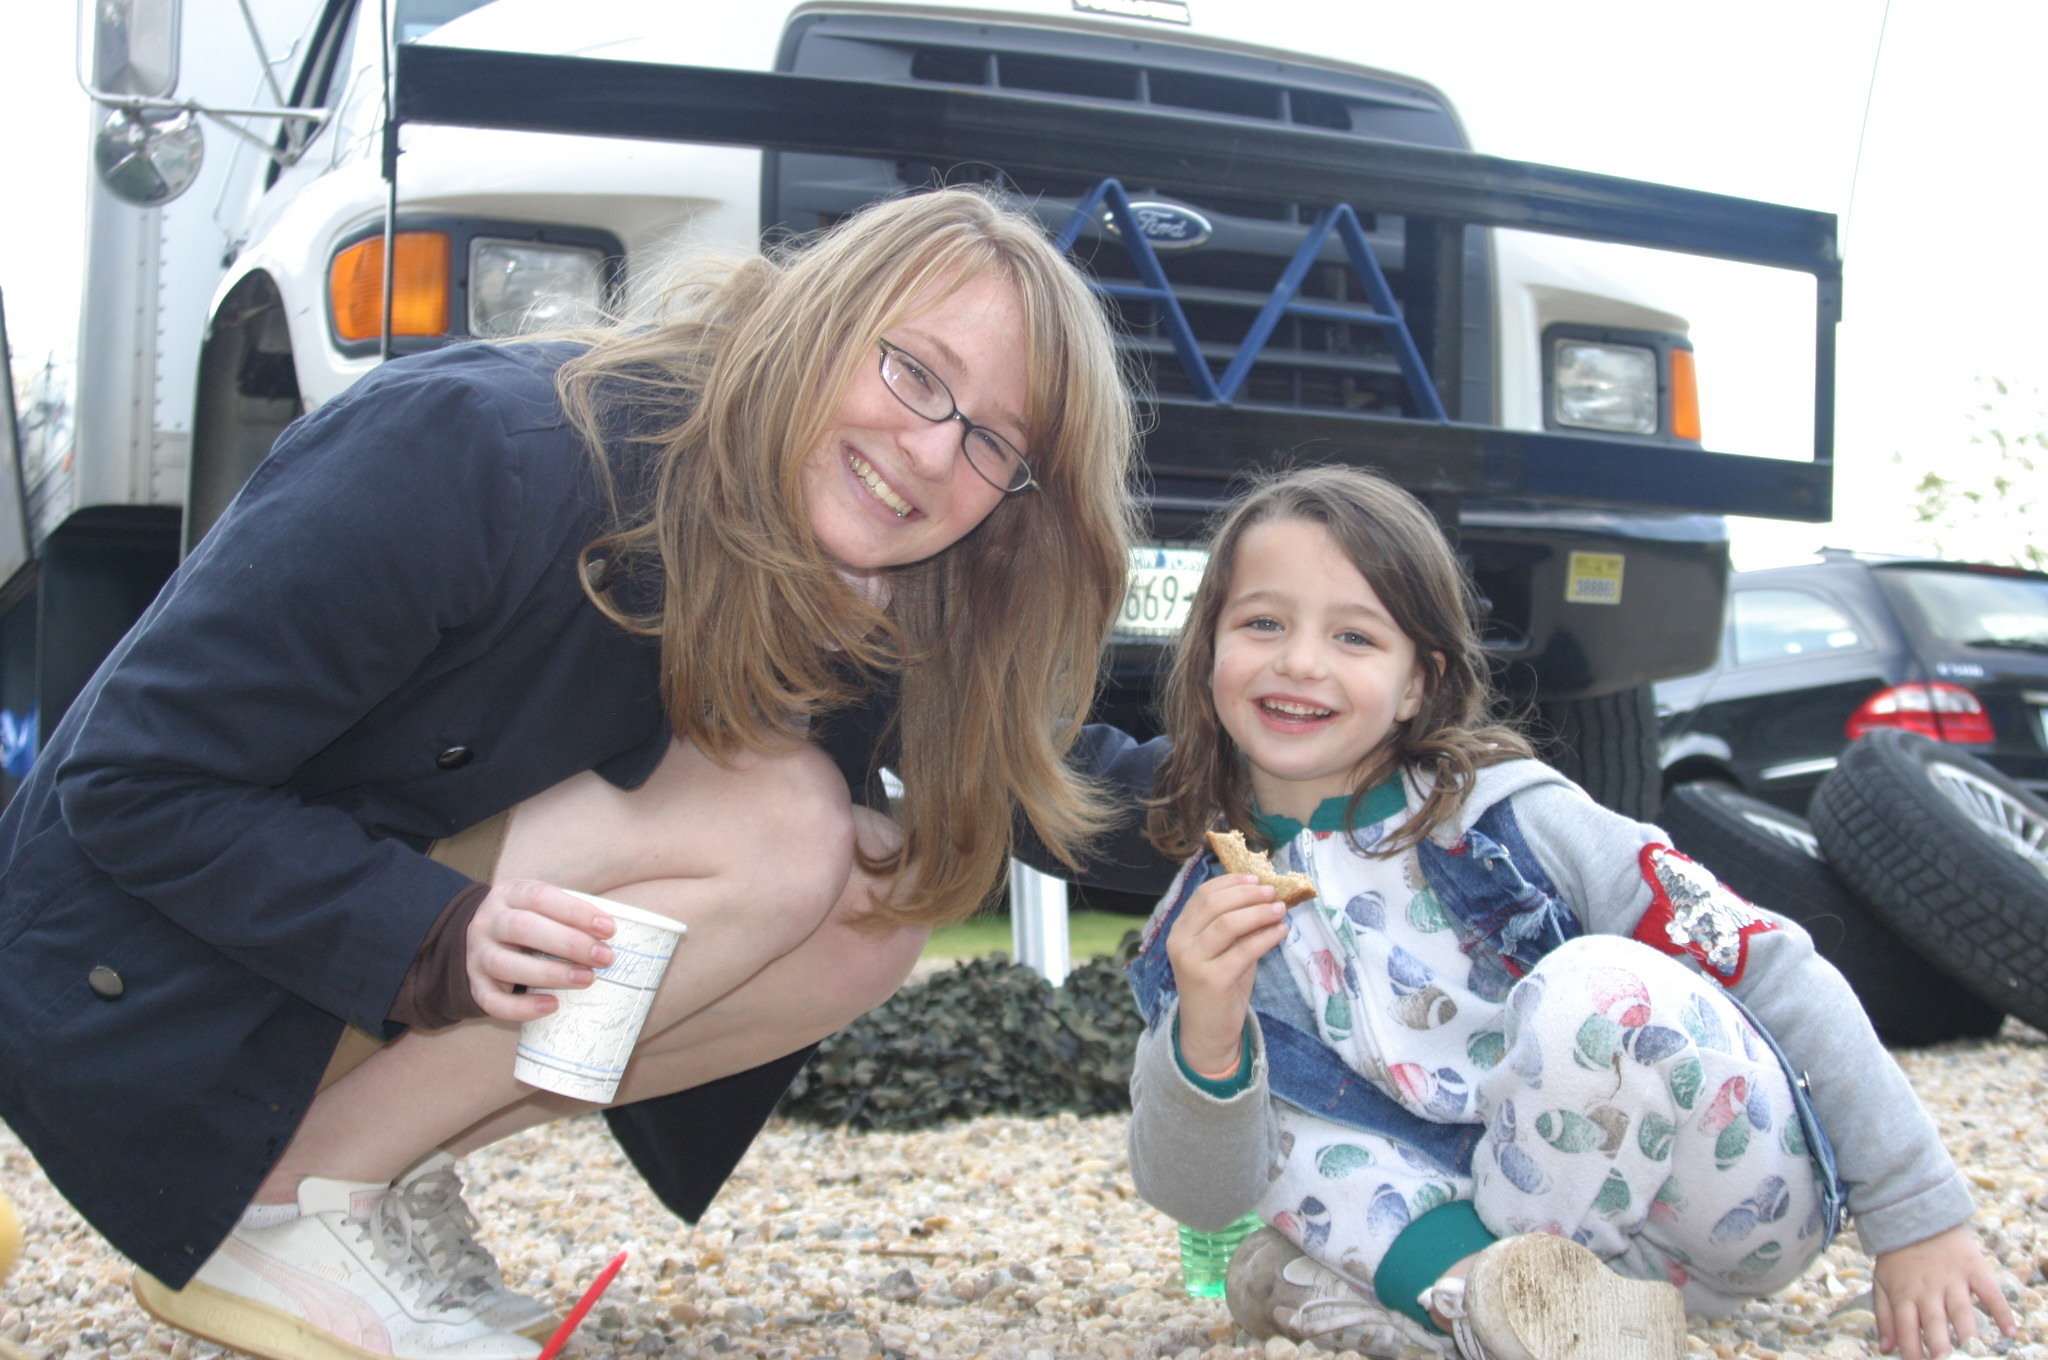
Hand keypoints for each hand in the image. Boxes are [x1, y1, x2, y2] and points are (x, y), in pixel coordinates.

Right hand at [465, 879, 617, 1021]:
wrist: (476, 940)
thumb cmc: (526, 922)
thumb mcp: (539, 906)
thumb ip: (567, 916)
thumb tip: (610, 937)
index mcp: (508, 895)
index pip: (540, 897)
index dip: (575, 912)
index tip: (609, 929)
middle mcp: (487, 923)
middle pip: (522, 928)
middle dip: (569, 943)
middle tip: (605, 958)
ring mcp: (477, 955)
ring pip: (505, 964)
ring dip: (550, 973)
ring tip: (587, 979)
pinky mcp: (475, 986)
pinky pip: (493, 1001)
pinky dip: (522, 1008)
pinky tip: (553, 1005)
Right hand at [1166, 873, 1289, 1078]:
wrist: (1208, 1031)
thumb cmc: (1219, 986)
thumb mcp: (1223, 950)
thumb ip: (1236, 926)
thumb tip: (1265, 895)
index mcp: (1179, 930)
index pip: (1203, 894)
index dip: (1231, 882)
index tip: (1257, 878)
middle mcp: (1179, 942)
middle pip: (1214, 904)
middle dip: (1247, 894)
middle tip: (1273, 892)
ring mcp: (1192, 961)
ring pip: (1227, 923)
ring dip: (1258, 912)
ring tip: (1280, 909)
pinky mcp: (1211, 980)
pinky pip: (1244, 950)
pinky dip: (1266, 937)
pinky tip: (1281, 931)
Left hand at [1872, 1223, 2016, 1359]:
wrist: (1916, 1215)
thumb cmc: (1898, 1257)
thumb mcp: (1881, 1282)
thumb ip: (1884, 1317)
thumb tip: (1885, 1350)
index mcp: (1904, 1294)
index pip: (1907, 1328)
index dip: (1912, 1350)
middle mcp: (1928, 1289)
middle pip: (1934, 1321)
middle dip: (1939, 1345)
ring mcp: (1952, 1278)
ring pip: (1961, 1309)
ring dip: (1967, 1331)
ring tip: (1971, 1349)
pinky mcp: (1973, 1268)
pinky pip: (1990, 1292)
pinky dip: (2001, 1311)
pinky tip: (2009, 1332)